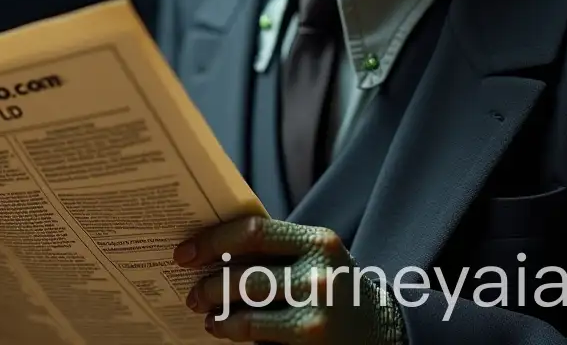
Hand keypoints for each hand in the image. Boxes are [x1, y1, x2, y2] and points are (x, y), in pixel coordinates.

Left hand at [174, 216, 404, 342]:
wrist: (381, 331)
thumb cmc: (332, 285)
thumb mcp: (314, 257)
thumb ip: (274, 249)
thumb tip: (210, 247)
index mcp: (318, 242)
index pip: (253, 232)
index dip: (212, 241)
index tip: (185, 253)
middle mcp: (320, 278)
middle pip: (244, 277)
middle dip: (209, 286)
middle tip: (192, 294)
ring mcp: (316, 317)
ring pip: (247, 316)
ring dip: (218, 316)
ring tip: (207, 316)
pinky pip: (259, 342)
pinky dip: (235, 336)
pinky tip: (226, 331)